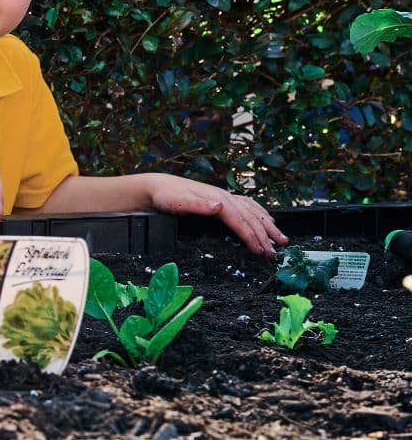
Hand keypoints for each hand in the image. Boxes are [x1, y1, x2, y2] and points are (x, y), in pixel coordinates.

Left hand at [145, 174, 286, 256]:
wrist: (158, 186)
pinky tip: (268, 219)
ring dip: (268, 226)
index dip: (251, 236)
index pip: (240, 220)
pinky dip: (260, 214)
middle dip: (264, 235)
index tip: (260, 250)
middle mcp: (224, 197)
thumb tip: (220, 206)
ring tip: (281, 240)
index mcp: (217, 199)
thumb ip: (199, 205)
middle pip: (251, 217)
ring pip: (253, 212)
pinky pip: (248, 206)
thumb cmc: (166, 196)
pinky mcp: (222, 199)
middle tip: (274, 253)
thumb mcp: (178, 202)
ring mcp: (225, 197)